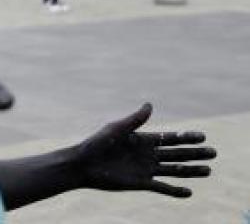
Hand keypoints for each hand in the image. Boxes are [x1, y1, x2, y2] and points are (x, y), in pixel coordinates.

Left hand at [74, 103, 215, 197]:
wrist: (83, 164)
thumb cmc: (96, 143)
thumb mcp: (117, 129)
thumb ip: (135, 120)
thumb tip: (150, 104)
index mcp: (142, 139)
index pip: (170, 138)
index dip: (186, 137)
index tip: (202, 136)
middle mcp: (147, 154)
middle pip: (176, 154)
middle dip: (194, 153)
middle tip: (213, 152)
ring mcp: (145, 169)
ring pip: (173, 170)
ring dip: (190, 171)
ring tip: (208, 171)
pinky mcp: (141, 183)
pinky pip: (162, 187)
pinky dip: (175, 191)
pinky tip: (188, 192)